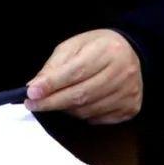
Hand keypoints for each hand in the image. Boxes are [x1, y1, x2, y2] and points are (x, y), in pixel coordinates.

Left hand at [24, 29, 142, 123]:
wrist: (132, 52)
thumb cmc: (97, 47)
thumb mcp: (73, 46)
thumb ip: (54, 66)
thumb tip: (35, 87)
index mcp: (107, 51)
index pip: (75, 71)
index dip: (52, 84)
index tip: (31, 92)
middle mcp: (121, 72)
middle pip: (81, 94)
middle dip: (53, 102)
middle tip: (32, 104)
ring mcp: (128, 92)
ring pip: (88, 110)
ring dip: (66, 109)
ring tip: (55, 101)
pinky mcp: (130, 108)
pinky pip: (98, 119)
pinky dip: (82, 115)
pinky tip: (77, 105)